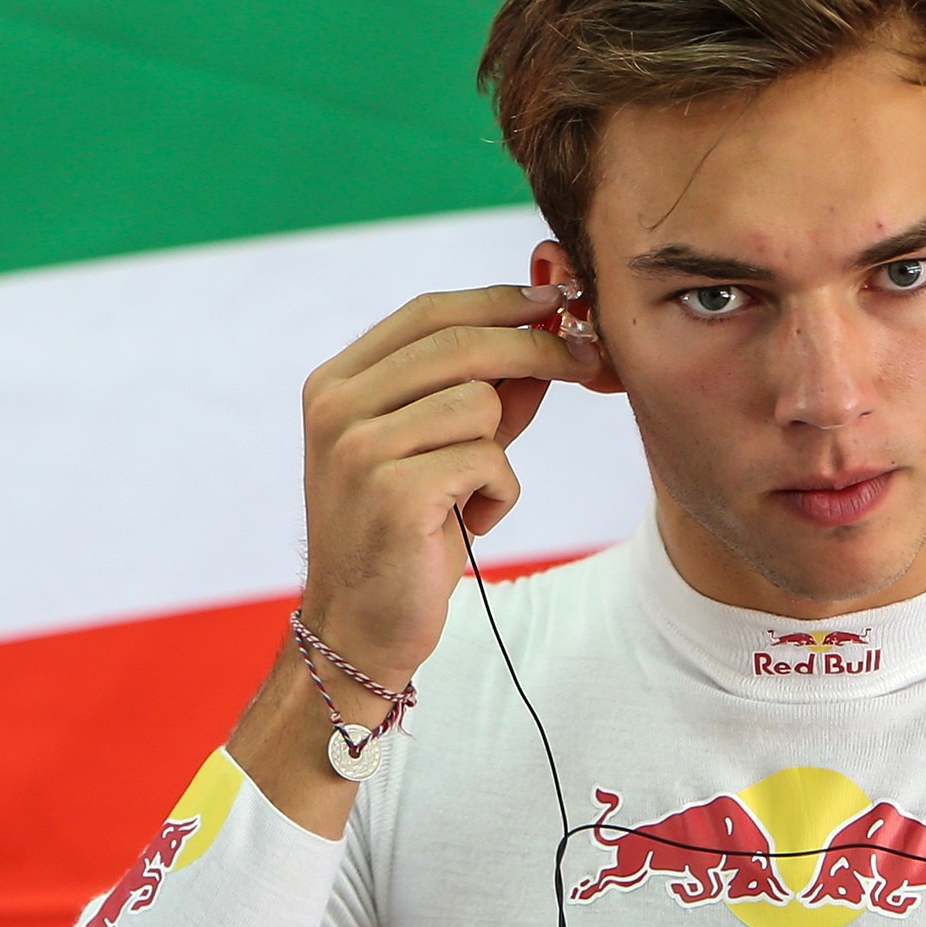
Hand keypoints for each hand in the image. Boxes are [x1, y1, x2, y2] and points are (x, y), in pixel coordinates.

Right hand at [230, 282, 599, 829]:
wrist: (362, 626)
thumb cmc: (407, 534)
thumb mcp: (443, 448)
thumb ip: (486, 390)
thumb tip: (550, 331)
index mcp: (337, 383)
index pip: (428, 312)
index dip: (501, 300)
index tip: (560, 301)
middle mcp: (337, 406)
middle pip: (461, 341)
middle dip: (537, 347)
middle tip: (589, 361)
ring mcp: (358, 447)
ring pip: (479, 401)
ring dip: (499, 452)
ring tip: (471, 496)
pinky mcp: (391, 490)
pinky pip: (488, 460)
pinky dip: (499, 495)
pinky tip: (467, 525)